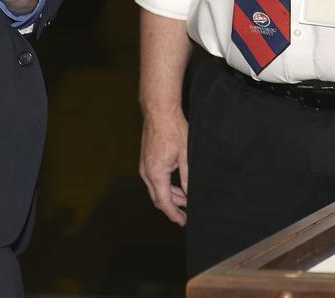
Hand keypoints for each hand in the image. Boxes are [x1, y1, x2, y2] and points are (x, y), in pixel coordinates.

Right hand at [139, 108, 189, 225]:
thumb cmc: (174, 131)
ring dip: (170, 197)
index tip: (183, 222)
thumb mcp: (186, 156)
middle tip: (186, 214)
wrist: (159, 112)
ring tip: (186, 200)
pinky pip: (154, 181)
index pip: (164, 202)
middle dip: (172, 208)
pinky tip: (178, 187)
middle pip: (158, 199)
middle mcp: (146, 173)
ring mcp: (144, 167)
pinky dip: (166, 187)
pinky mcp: (146, 161)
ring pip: (156, 190)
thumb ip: (187, 177)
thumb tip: (190, 194)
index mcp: (156, 174)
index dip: (174, 214)